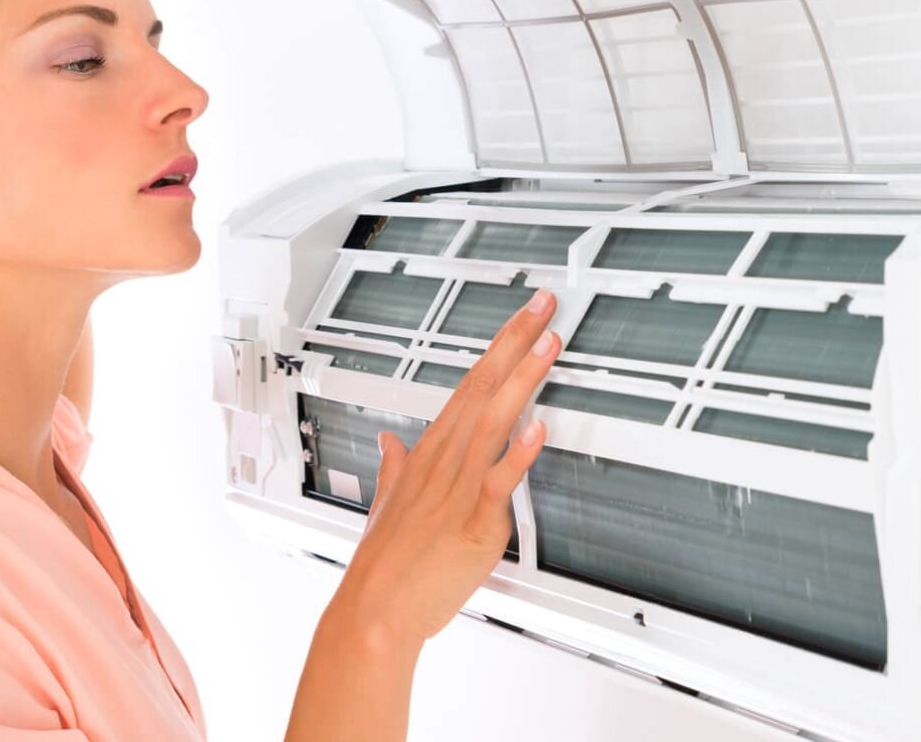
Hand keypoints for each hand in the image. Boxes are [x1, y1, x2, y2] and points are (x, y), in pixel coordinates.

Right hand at [331, 287, 558, 646]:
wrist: (372, 613)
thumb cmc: (382, 565)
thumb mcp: (386, 504)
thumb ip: (394, 468)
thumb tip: (390, 442)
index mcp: (428, 453)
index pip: (469, 385)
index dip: (499, 348)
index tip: (523, 320)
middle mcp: (443, 463)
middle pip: (482, 388)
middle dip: (515, 344)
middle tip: (543, 307)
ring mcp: (457, 490)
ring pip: (492, 422)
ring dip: (522, 381)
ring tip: (548, 345)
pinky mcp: (473, 524)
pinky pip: (498, 483)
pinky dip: (519, 455)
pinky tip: (540, 429)